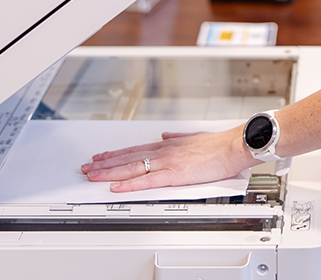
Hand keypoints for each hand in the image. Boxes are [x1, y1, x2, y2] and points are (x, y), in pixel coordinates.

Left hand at [81, 127, 254, 192]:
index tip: (100, 156)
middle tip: (87, 167)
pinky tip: (116, 185)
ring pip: (131, 167)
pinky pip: (146, 180)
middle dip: (105, 163)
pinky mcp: (175, 174)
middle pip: (128, 158)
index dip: (115, 154)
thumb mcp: (194, 137)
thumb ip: (177, 137)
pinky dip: (129, 183)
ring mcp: (168, 162)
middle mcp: (164, 151)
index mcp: (168, 145)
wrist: (233, 146)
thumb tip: (165, 135)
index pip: (134, 150)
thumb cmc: (219, 145)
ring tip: (93, 175)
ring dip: (109, 172)